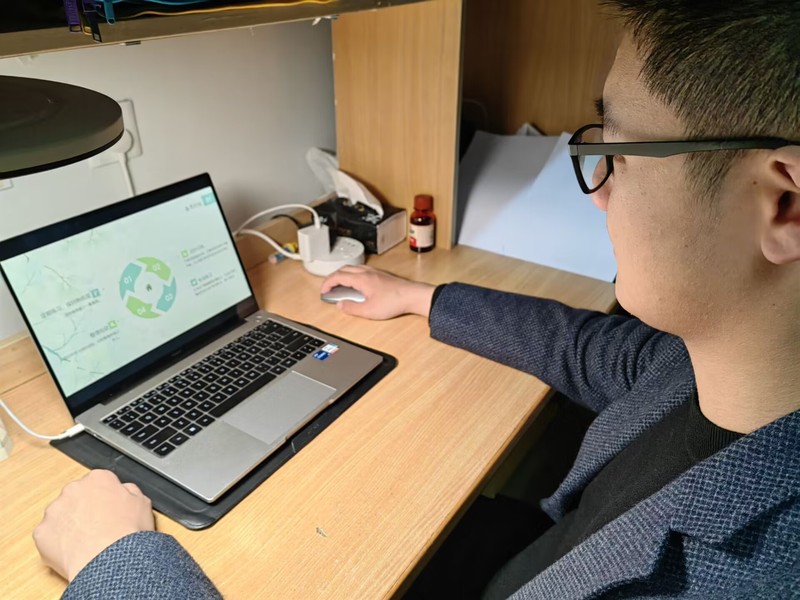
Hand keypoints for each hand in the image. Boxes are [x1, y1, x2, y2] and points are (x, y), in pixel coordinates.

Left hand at [33, 469, 154, 581]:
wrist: (108, 560)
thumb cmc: (126, 533)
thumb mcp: (143, 503)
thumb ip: (129, 491)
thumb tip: (123, 491)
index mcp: (98, 479)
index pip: (99, 482)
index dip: (105, 498)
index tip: (108, 509)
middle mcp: (73, 490)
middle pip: (77, 496)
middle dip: (84, 509)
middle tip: (98, 527)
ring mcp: (55, 511)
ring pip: (60, 515)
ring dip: (69, 524)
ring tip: (87, 542)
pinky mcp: (42, 532)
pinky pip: (48, 536)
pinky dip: (58, 543)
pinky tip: (74, 550)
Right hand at [321, 265, 435, 319]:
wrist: (413, 296)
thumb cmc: (394, 302)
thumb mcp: (369, 310)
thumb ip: (352, 308)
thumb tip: (340, 305)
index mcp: (361, 278)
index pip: (338, 276)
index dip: (327, 283)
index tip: (323, 291)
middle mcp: (367, 272)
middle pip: (344, 269)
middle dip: (333, 278)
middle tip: (329, 288)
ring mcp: (375, 272)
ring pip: (353, 268)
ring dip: (343, 275)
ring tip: (340, 286)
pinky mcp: (381, 275)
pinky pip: (361, 270)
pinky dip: (353, 275)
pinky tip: (357, 285)